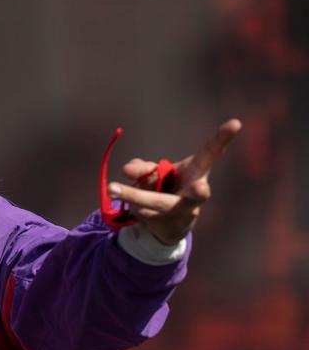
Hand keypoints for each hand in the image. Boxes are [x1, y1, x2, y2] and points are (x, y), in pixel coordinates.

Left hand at [108, 119, 241, 245]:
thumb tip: (127, 170)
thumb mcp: (157, 173)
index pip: (210, 154)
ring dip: (131, 194)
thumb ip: (144, 167)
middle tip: (198, 187)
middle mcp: (195, 194)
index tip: (236, 122)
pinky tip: (134, 206)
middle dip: (195, 190)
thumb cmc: (167, 189)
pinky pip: (140, 211)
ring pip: (154, 202)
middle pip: (190, 191)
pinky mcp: (167, 227)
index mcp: (196, 172)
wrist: (168, 225)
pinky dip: (131, 204)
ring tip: (113, 188)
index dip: (223, 138)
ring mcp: (183, 213)